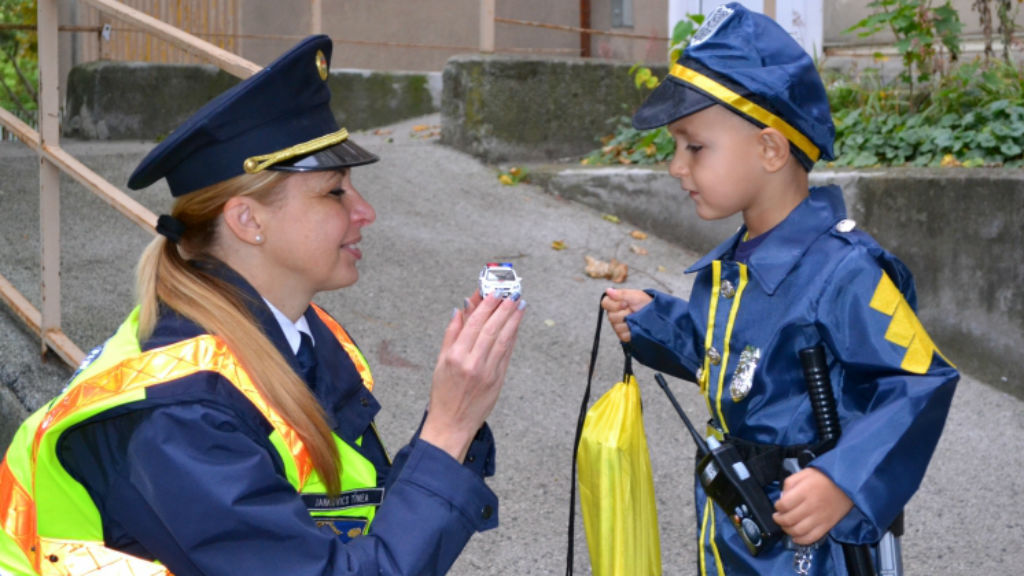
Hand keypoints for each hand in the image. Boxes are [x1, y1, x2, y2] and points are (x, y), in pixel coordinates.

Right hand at [420, 292, 524, 461]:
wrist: (452, 425)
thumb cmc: (442, 394)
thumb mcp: (440, 362)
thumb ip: (451, 335)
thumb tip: (459, 309)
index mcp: (455, 356)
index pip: (474, 324)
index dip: (485, 306)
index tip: (493, 292)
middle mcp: (472, 363)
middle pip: (490, 329)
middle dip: (503, 308)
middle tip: (511, 292)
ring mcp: (487, 372)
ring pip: (502, 339)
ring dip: (512, 320)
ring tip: (519, 304)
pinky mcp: (498, 380)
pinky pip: (506, 354)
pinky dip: (512, 337)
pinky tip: (516, 326)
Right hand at [601, 287, 652, 342]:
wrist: (656, 314)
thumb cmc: (644, 303)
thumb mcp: (635, 296)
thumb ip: (621, 294)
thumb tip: (608, 290)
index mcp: (615, 303)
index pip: (605, 303)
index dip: (614, 305)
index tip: (625, 303)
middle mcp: (614, 314)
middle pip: (611, 316)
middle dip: (624, 314)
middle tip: (633, 311)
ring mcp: (617, 325)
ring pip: (617, 327)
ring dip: (628, 322)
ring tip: (636, 318)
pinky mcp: (623, 335)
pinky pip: (623, 335)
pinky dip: (631, 331)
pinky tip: (636, 327)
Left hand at [773, 467, 853, 545]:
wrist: (847, 485)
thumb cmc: (824, 478)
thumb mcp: (804, 473)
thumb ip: (790, 483)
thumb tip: (782, 497)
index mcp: (805, 491)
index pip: (785, 504)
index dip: (778, 507)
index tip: (778, 506)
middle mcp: (812, 506)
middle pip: (789, 519)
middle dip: (779, 520)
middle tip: (777, 517)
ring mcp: (820, 518)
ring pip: (798, 531)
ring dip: (787, 530)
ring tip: (785, 526)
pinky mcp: (827, 526)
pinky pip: (811, 538)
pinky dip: (800, 540)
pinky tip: (795, 536)